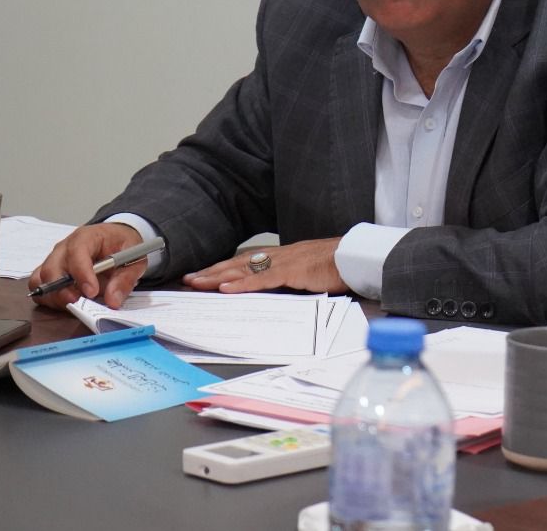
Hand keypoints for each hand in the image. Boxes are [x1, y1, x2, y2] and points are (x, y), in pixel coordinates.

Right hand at [28, 222, 146, 309]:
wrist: (114, 239)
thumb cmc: (121, 246)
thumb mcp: (134, 259)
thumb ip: (124, 279)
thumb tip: (112, 301)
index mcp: (86, 237)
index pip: (77, 253)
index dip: (82, 274)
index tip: (91, 292)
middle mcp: (64, 247)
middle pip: (52, 268)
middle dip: (62, 290)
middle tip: (79, 303)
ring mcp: (54, 259)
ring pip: (41, 279)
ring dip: (54, 296)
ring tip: (74, 304)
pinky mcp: (50, 272)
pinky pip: (39, 286)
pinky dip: (48, 297)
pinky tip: (65, 303)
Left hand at [183, 238, 348, 294]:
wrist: (357, 257)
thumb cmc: (339, 266)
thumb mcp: (310, 273)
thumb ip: (292, 279)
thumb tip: (278, 290)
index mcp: (283, 256)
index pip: (247, 261)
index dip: (224, 268)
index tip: (204, 274)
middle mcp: (279, 255)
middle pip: (239, 263)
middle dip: (212, 271)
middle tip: (188, 279)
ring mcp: (285, 262)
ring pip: (244, 268)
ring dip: (218, 276)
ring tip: (197, 283)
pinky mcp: (293, 271)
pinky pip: (262, 278)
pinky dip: (242, 283)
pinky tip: (226, 288)